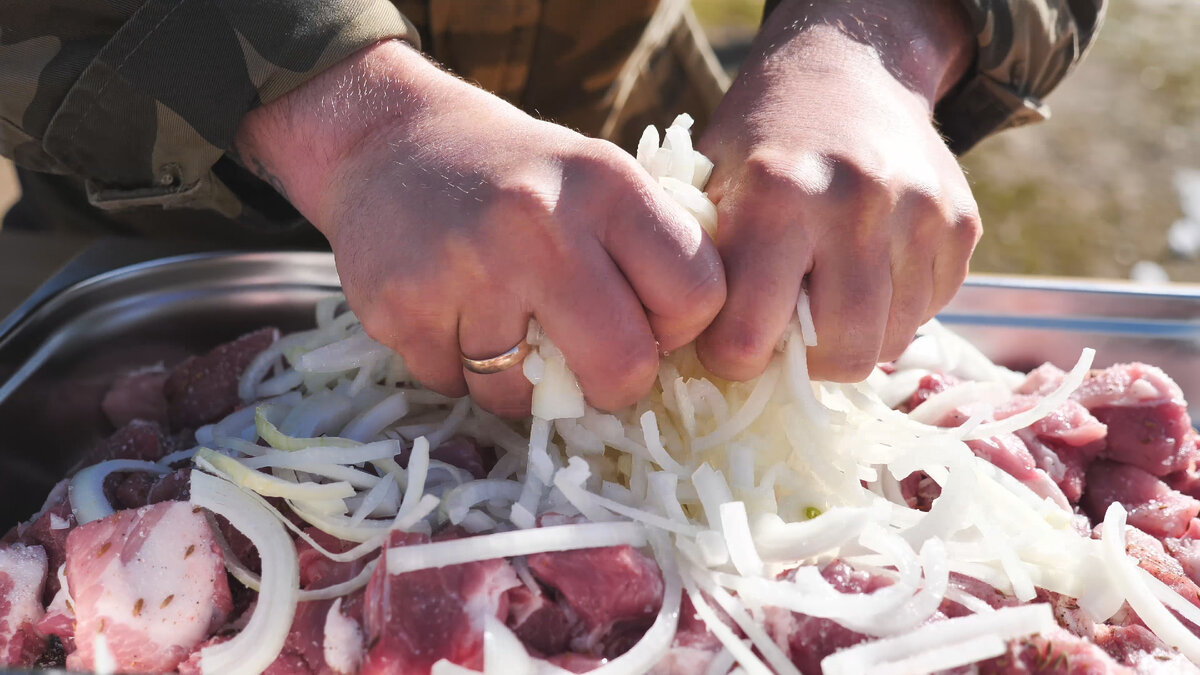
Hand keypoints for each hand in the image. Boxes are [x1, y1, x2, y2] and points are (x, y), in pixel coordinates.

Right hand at [232, 41, 724, 415]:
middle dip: (613, 386)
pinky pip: (452, 387)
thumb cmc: (515, 174)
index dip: (680, 328)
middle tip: (591, 365)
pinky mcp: (401, 307)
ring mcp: (466, 268)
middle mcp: (539, 223)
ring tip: (505, 327)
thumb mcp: (596, 176)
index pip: (697, 297)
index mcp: (606, 185)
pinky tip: (451, 317)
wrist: (387, 141)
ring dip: (519, 383)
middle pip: (622, 368)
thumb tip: (696, 349)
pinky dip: (458, 370)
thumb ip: (649, 249)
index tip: (649, 321)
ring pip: (523, 397)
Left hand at [696, 0, 980, 381]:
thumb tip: (696, 356)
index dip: (731, 357)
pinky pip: (929, 311)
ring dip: (852, 341)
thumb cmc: (763, 141)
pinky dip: (894, 314)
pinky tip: (864, 277)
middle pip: (842, 352)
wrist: (851, 68)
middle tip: (784, 339)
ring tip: (823, 305)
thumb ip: (704, 266)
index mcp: (777, 194)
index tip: (726, 344)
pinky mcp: (962, 224)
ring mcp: (920, 212)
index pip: (751, 335)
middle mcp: (856, 203)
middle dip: (805, 365)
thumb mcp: (710, 185)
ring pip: (892, 339)